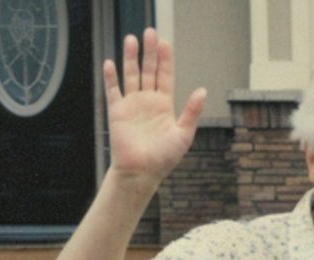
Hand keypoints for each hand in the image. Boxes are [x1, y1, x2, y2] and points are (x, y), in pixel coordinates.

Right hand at [103, 28, 206, 188]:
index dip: (165, 60)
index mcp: (165, 104)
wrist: (142, 172)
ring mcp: (132, 104)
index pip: (165, 76)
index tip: (165, 43)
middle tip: (150, 32)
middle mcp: (148, 101)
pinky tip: (110, 63)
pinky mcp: (117, 111)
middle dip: (149, 51)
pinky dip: (111, 77)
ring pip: (131, 75)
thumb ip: (191, 111)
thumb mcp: (184, 133)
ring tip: (131, 39)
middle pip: (148, 70)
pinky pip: (113, 91)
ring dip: (131, 58)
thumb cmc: (165, 157)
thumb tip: (203, 91)